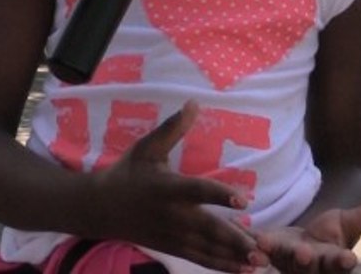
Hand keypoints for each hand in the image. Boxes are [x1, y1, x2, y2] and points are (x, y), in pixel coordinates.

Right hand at [93, 101, 258, 271]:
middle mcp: (172, 214)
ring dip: (234, 257)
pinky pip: (199, 258)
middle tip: (260, 248)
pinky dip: (220, 265)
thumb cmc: (127, 173)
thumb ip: (172, 128)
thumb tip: (194, 103)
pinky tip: (242, 270)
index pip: (198, 191)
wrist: (100, 208)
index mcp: (168, 187)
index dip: (221, 195)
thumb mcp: (147, 147)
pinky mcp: (172, 247)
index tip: (244, 200)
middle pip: (208, 228)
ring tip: (260, 263)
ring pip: (207, 248)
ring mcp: (172, 235)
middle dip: (235, 239)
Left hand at [257, 198, 360, 273]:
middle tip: (304, 254)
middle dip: (307, 262)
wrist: (301, 238)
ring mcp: (289, 265)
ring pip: (283, 262)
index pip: (341, 264)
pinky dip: (258, 249)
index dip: (343, 262)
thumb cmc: (329, 234)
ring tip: (268, 245)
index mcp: (334, 261)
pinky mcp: (270, 257)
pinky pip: (263, 255)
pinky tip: (254, 242)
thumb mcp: (350, 221)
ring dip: (277, 254)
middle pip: (311, 267)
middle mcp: (312, 267)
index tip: (349, 258)